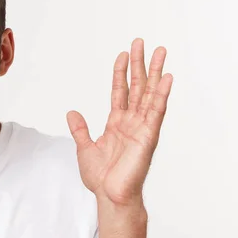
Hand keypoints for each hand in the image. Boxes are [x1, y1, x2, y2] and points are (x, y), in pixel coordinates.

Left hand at [66, 38, 172, 205]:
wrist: (109, 195)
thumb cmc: (101, 177)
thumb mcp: (84, 147)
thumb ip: (80, 129)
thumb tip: (71, 112)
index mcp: (117, 123)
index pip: (120, 91)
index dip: (121, 72)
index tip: (123, 54)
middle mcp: (131, 122)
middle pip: (137, 87)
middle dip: (139, 64)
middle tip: (141, 42)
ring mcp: (141, 128)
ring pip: (149, 94)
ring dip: (154, 73)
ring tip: (160, 52)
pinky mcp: (148, 136)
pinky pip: (156, 112)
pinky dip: (161, 95)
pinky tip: (166, 78)